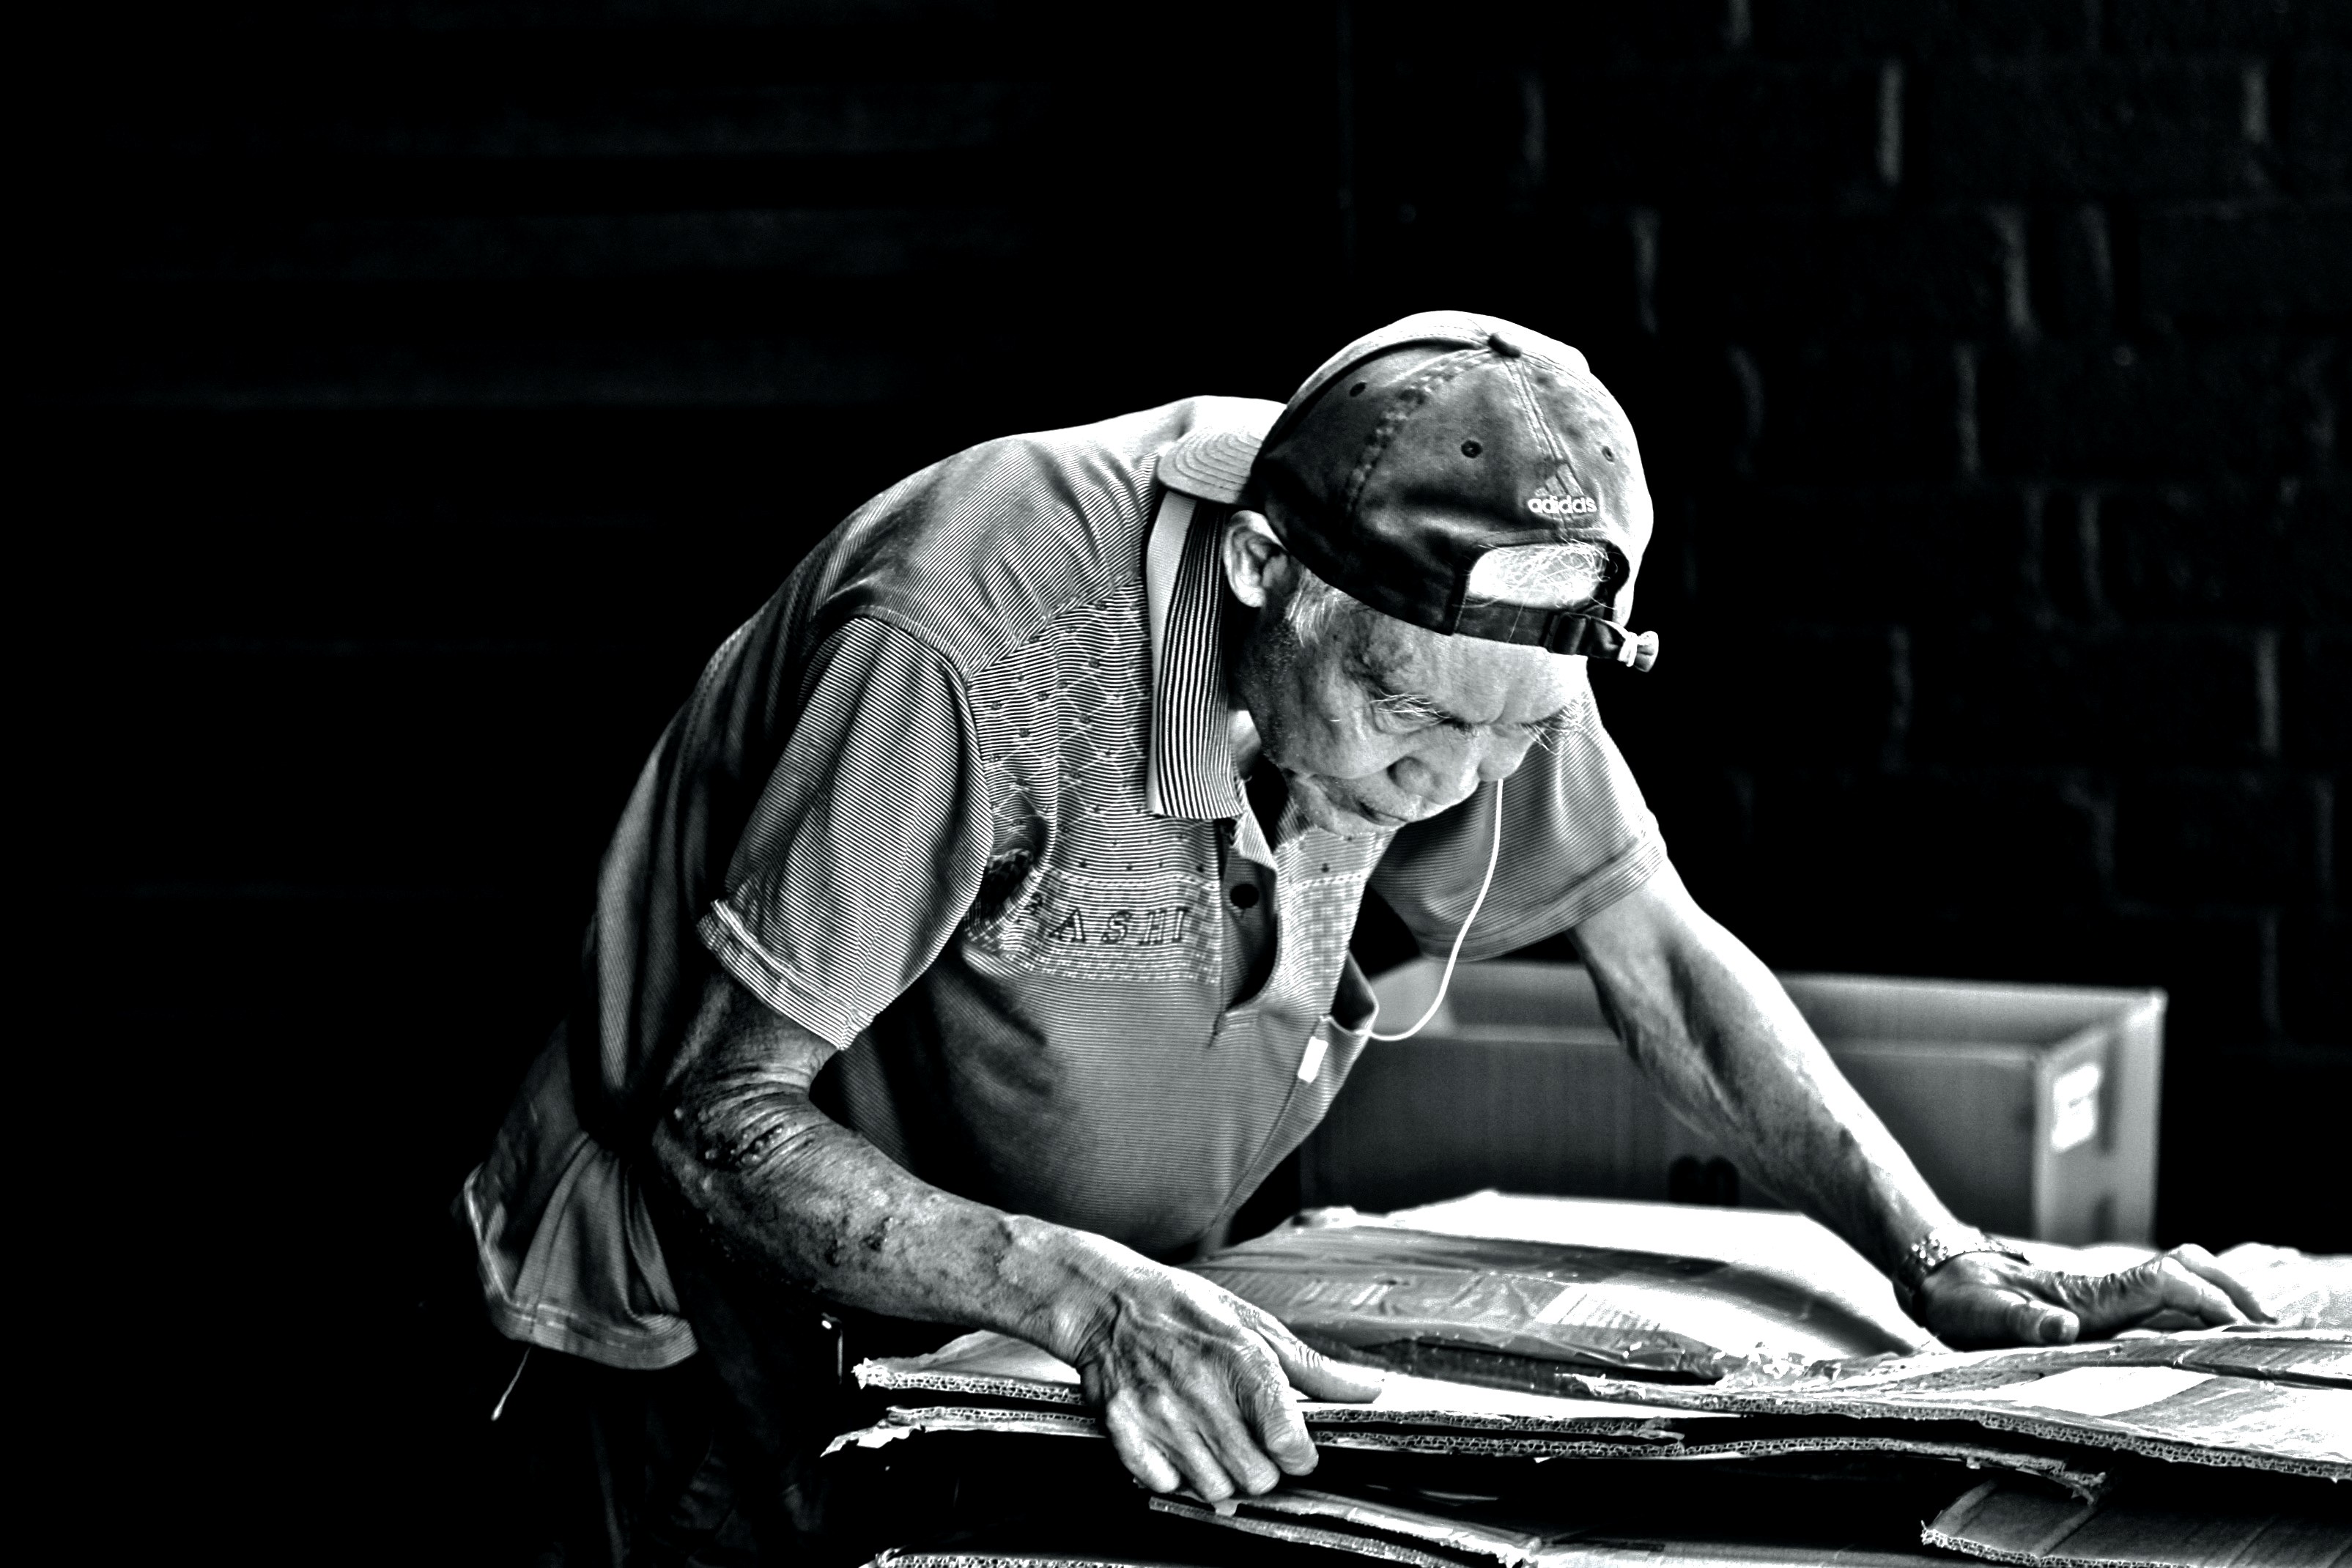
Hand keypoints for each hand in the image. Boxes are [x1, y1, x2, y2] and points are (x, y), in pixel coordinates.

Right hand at [1069, 1261, 1381, 1502]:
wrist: (1106, 1301)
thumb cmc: (1184, 1309)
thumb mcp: (1256, 1324)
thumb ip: (1315, 1368)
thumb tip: (1371, 1389)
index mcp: (1244, 1361)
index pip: (1289, 1445)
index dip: (1298, 1454)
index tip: (1292, 1446)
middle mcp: (1203, 1392)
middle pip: (1257, 1478)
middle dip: (1261, 1466)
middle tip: (1247, 1438)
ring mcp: (1161, 1415)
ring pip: (1215, 1490)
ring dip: (1219, 1474)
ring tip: (1209, 1437)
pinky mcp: (1125, 1432)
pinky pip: (1167, 1486)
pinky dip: (1175, 1474)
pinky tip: (1176, 1442)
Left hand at [1918, 1244, 2272, 1347]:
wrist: (1940, 1276)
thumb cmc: (1961, 1299)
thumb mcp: (1985, 1315)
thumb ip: (2025, 1321)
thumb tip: (2064, 1327)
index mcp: (2087, 1298)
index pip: (2161, 1286)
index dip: (2201, 1298)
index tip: (2237, 1321)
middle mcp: (2103, 1295)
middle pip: (2182, 1273)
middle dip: (2228, 1289)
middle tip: (2268, 1322)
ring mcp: (2102, 1298)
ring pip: (2175, 1283)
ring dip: (2219, 1295)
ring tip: (2257, 1325)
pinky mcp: (2095, 1308)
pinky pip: (2158, 1301)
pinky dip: (2195, 1307)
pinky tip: (2212, 1328)